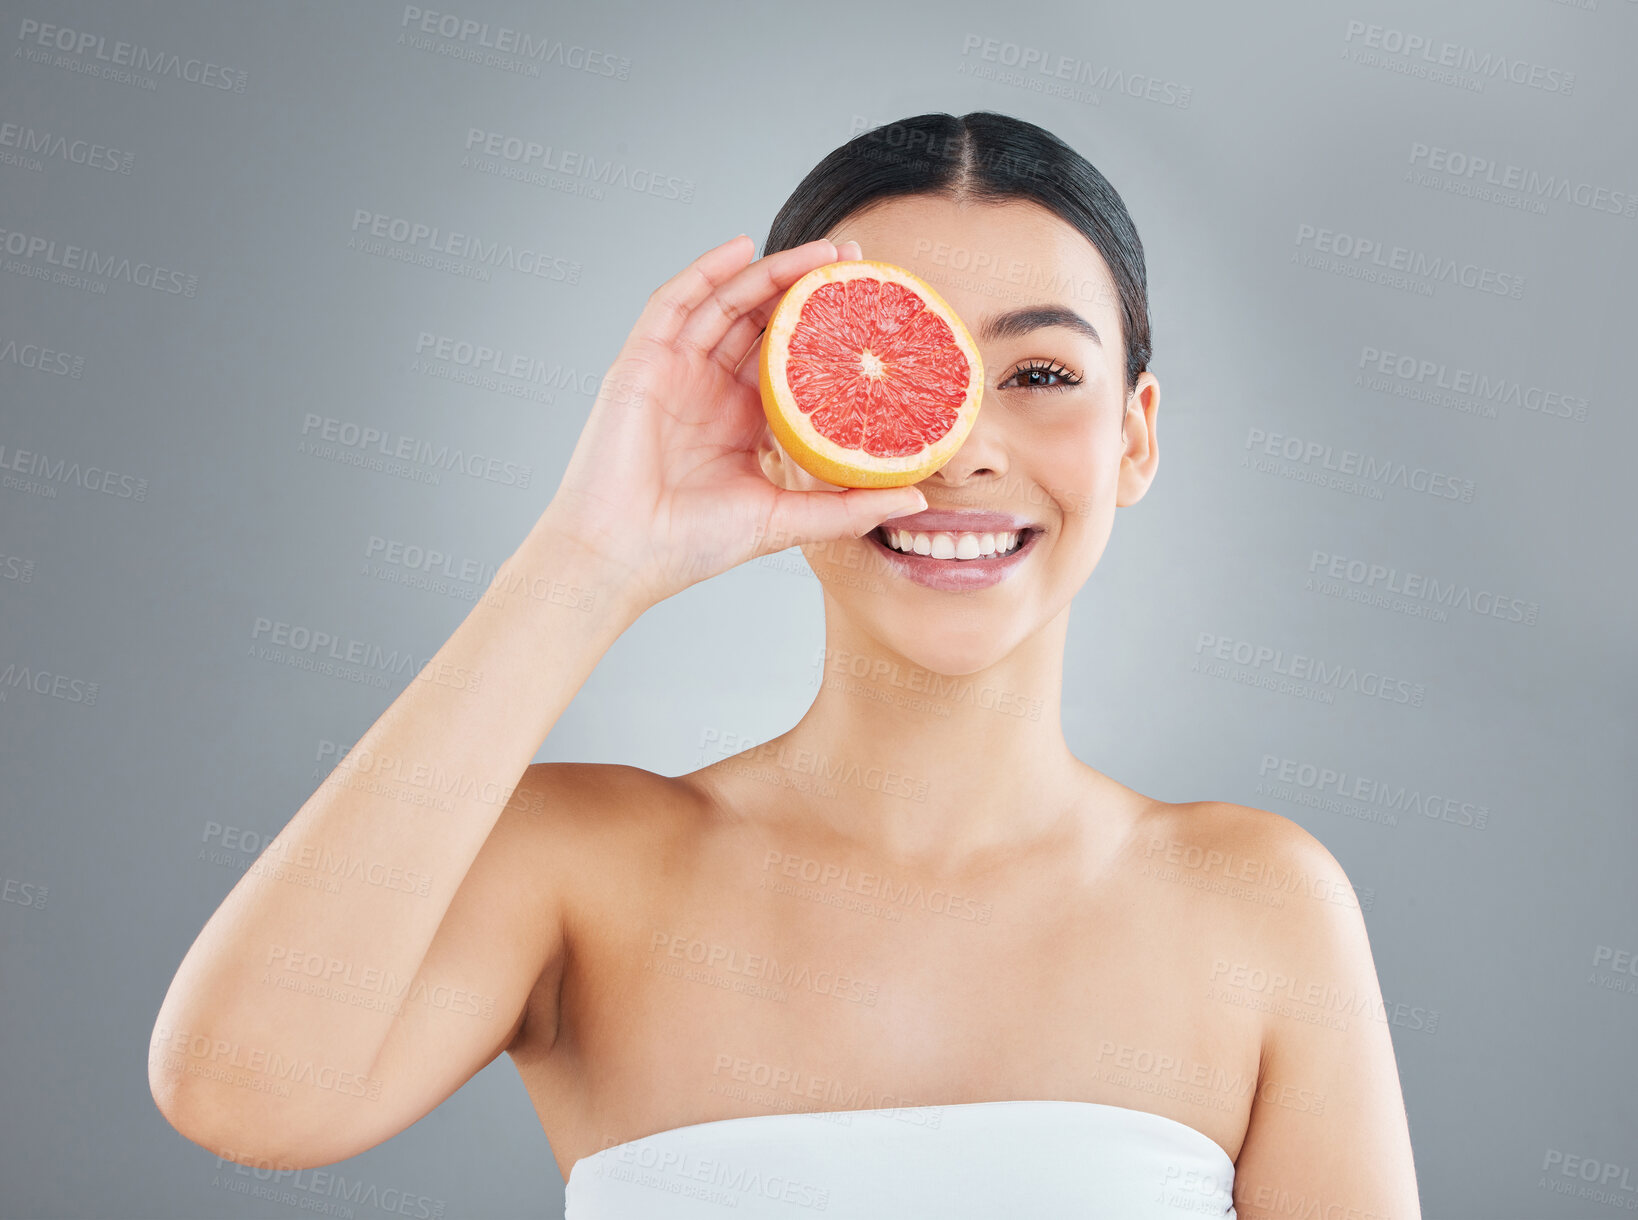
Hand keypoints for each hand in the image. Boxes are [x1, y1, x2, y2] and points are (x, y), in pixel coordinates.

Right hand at [535, 234, 928, 606]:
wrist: (622, 556)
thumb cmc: (691, 546)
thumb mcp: (785, 520)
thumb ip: (847, 509)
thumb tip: (919, 502)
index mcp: (742, 422)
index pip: (792, 361)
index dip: (829, 332)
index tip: (875, 310)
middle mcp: (710, 390)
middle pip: (763, 322)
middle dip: (808, 288)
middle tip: (858, 262)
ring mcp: (675, 372)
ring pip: (727, 303)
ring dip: (772, 272)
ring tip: (822, 251)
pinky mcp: (641, 362)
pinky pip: (673, 303)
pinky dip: (705, 271)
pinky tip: (741, 247)